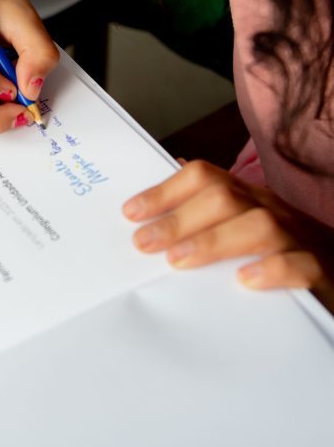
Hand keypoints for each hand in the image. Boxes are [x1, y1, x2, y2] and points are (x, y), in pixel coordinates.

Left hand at [123, 159, 333, 309]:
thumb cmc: (285, 248)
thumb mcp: (245, 221)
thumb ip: (210, 202)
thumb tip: (173, 166)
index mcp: (248, 197)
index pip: (205, 177)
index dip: (166, 191)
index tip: (131, 212)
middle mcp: (270, 209)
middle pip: (224, 198)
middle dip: (179, 218)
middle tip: (144, 243)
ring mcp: (296, 237)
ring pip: (257, 225)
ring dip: (213, 242)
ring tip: (178, 261)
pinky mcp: (319, 269)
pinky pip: (298, 264)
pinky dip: (271, 269)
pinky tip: (245, 280)